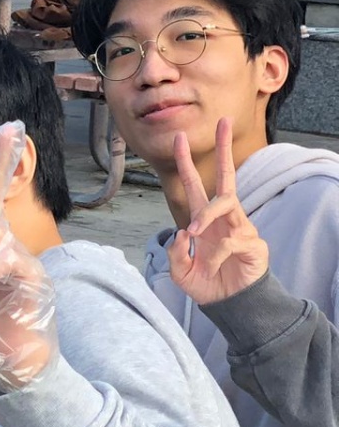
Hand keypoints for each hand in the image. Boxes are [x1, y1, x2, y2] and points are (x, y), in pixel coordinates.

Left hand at [168, 118, 268, 306]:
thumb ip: (174, 253)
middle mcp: (222, 217)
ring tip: (195, 233)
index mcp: (202, 219)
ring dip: (207, 215)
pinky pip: (233, 238)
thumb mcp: (178, 271)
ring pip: (226, 204)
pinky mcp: (253, 242)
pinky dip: (218, 251)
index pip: (193, 185)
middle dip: (223, 149)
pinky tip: (214, 263)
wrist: (228, 305)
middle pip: (225, 176)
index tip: (178, 139)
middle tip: (223, 122)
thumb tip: (181, 233)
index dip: (185, 163)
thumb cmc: (205, 283)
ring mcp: (240, 227)